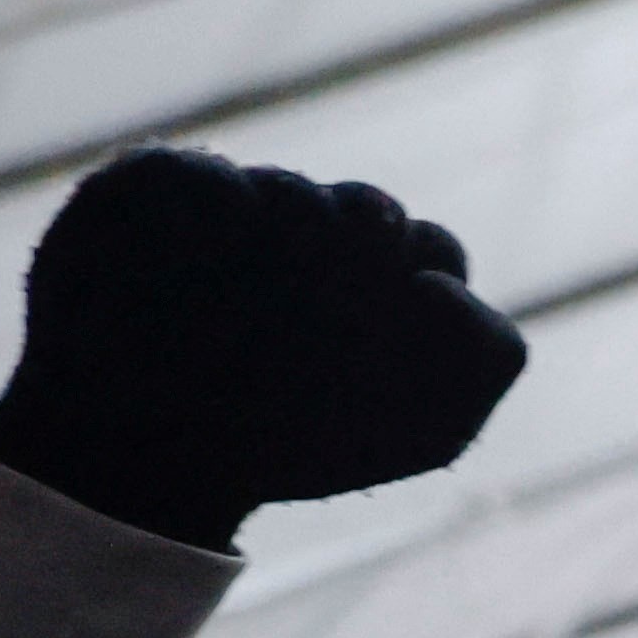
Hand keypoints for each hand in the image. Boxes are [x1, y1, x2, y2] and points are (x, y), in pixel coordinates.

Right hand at [0, 148, 525, 549]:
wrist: (154, 461)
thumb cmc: (298, 442)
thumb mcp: (430, 425)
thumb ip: (487, 353)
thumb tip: (436, 282)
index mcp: (377, 277)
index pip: (432, 251)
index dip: (427, 298)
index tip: (390, 355)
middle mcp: (308, 238)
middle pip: (371, 213)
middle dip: (366, 266)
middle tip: (334, 330)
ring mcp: (232, 216)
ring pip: (295, 196)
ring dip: (300, 251)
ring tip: (263, 326)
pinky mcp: (150, 196)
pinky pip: (196, 176)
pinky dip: (218, 210)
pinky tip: (215, 257)